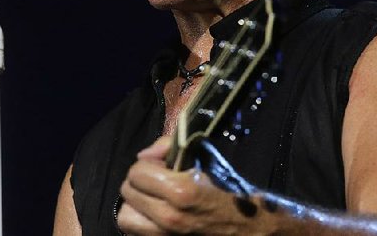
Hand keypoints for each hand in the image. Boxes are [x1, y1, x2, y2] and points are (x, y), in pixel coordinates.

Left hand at [117, 136, 271, 234]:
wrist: (251, 229)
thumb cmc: (230, 191)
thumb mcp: (206, 160)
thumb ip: (170, 148)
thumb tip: (144, 156)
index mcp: (180, 192)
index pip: (137, 172)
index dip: (147, 165)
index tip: (159, 165)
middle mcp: (168, 218)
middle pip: (127, 194)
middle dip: (139, 183)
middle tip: (154, 181)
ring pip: (126, 218)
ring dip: (135, 206)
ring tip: (152, 200)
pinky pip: (136, 234)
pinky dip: (142, 224)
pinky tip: (156, 216)